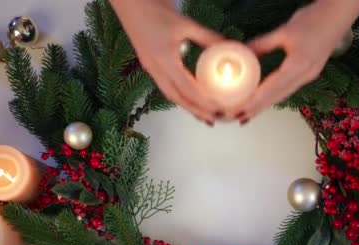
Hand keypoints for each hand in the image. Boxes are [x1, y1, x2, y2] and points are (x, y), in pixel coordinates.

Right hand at [111, 0, 224, 124]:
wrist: (130, 1)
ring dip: (187, 106)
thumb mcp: (185, 23)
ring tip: (202, 114)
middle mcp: (155, 68)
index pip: (188, 88)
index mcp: (164, 60)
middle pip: (178, 98)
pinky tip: (189, 97)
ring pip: (170, 94)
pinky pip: (165, 86)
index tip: (219, 109)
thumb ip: (207, 37)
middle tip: (213, 119)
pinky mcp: (149, 64)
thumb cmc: (155, 8)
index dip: (204, 102)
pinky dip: (179, 95)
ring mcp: (150, 68)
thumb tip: (229, 48)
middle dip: (196, 111)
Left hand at [233, 0, 358, 123]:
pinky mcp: (310, 73)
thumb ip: (262, 43)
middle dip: (258, 108)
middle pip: (277, 97)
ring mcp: (309, 75)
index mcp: (299, 65)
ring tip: (248, 113)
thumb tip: (241, 52)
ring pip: (283, 95)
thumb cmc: (314, 19)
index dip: (255, 100)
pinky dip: (275, 96)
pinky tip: (265, 99)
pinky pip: (289, 89)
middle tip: (239, 118)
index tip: (240, 109)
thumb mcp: (284, 31)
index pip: (272, 88)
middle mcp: (305, 74)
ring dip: (265, 105)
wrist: (339, 13)